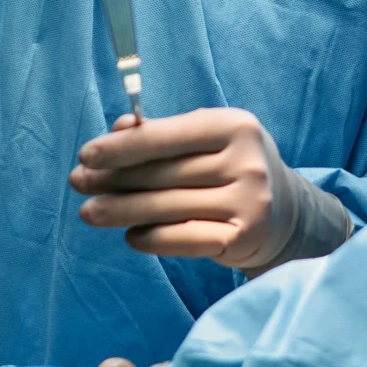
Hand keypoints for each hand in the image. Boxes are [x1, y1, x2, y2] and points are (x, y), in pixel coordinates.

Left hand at [71, 107, 306, 270]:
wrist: (287, 214)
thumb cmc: (233, 168)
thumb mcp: (208, 141)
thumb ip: (164, 134)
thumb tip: (115, 130)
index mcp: (236, 126)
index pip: (167, 136)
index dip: (123, 146)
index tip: (86, 154)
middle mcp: (247, 162)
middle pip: (163, 174)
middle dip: (114, 179)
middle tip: (78, 184)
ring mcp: (249, 202)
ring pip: (167, 208)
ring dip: (121, 211)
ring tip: (89, 212)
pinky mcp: (243, 238)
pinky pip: (182, 239)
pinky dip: (151, 239)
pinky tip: (131, 236)